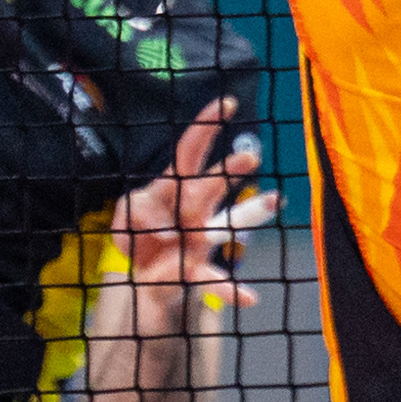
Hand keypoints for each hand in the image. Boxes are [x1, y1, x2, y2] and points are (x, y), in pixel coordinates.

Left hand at [110, 99, 279, 322]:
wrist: (143, 277)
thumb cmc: (140, 236)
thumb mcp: (126, 216)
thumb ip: (134, 209)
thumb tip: (161, 227)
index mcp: (174, 189)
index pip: (189, 151)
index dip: (206, 126)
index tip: (227, 102)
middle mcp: (194, 210)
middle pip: (209, 185)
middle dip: (228, 170)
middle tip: (250, 156)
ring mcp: (200, 239)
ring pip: (224, 224)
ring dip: (250, 212)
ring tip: (274, 200)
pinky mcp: (196, 270)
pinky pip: (214, 279)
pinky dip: (231, 290)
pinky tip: (249, 298)